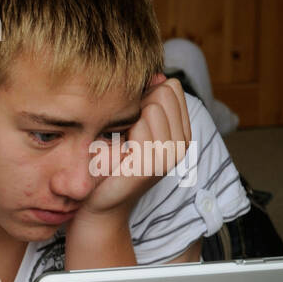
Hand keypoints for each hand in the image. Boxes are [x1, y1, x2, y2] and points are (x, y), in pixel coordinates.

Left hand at [82, 73, 193, 216]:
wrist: (100, 206)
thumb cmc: (111, 165)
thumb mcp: (132, 131)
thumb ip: (147, 104)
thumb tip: (157, 75)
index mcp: (181, 133)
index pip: (172, 87)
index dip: (146, 93)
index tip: (129, 116)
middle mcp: (182, 143)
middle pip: (164, 92)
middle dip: (139, 102)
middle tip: (120, 129)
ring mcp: (169, 154)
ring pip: (154, 105)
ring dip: (128, 116)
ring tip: (117, 140)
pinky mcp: (152, 163)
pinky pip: (141, 124)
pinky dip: (122, 129)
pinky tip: (112, 147)